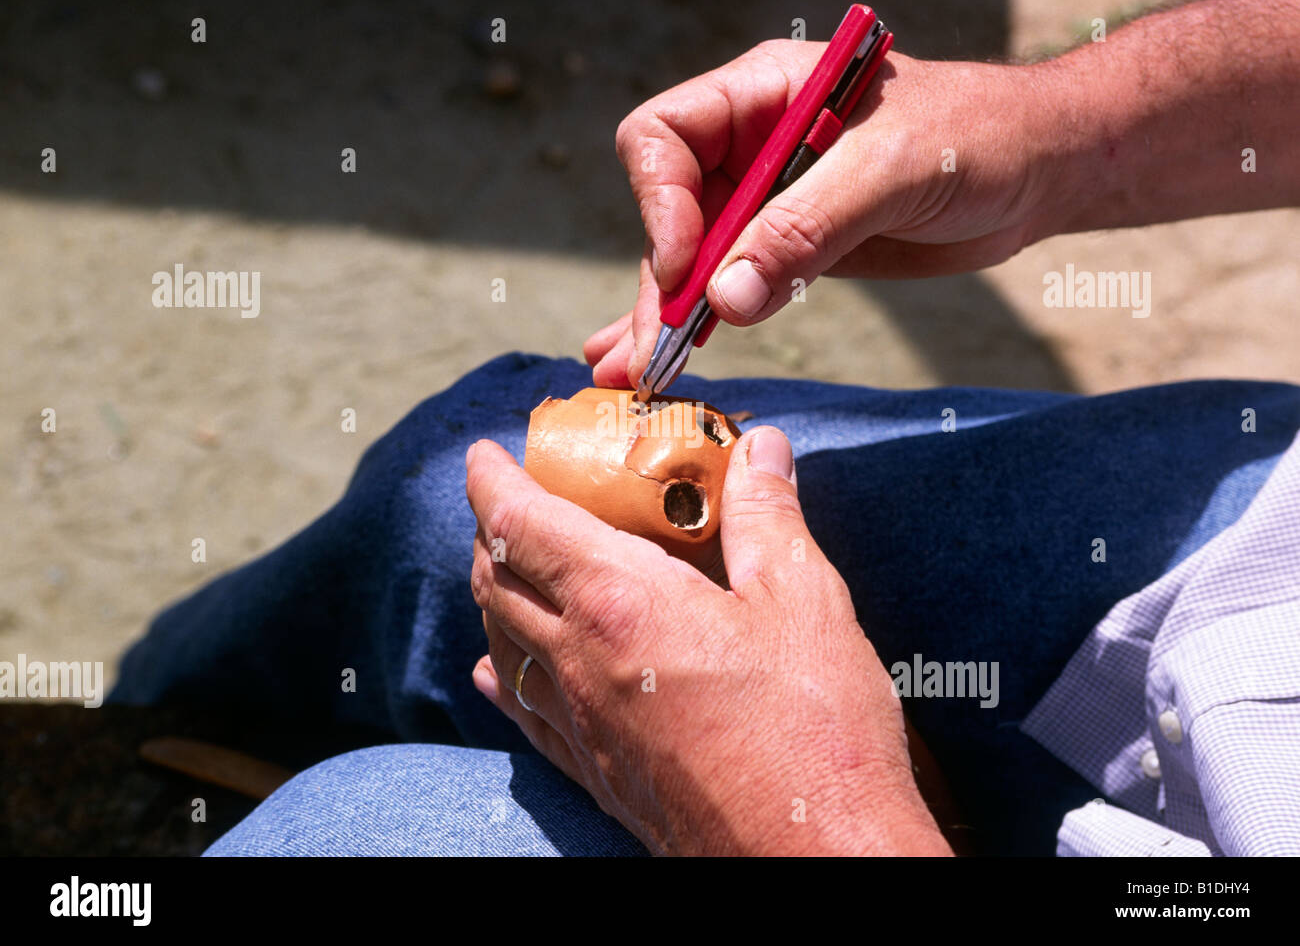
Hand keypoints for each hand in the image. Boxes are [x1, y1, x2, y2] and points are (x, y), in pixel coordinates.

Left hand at [465, 426, 949, 854]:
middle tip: (506, 499)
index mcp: (619, 603)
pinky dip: (501, 672)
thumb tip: (761, 450)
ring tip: (509, 569)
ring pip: (500, 645)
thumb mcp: (803, 602)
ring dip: (494, 595)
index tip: (481, 453)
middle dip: (489, 530)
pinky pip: (523, 711)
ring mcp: (581, 724)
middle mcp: (579, 663)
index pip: (520, 524)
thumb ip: (767, 517)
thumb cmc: (814, 731)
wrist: (811, 859)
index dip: (489, 480)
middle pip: (497, 582)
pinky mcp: (597, 773)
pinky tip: (494, 670)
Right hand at [585, 43, 1060, 387]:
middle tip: (653, 352)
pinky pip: (731, 287)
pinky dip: (697, 324)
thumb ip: (806, 229)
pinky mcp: (792, 249)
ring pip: (693, 260)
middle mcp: (752, 145)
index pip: (665, 137)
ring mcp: (769, 201)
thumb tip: (726, 299)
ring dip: (666, 316)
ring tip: (637, 373)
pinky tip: (658, 359)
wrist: (1039, 171)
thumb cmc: (977, 138)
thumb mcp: (891, 172)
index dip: (660, 203)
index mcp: (762, 94)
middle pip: (670, 211)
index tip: (684, 269)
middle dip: (660, 283)